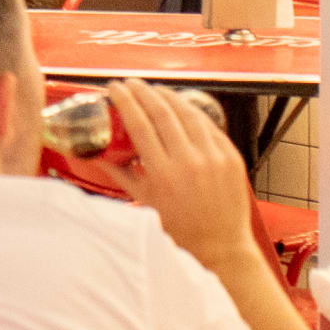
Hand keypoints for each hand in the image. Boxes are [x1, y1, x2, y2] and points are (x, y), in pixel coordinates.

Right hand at [106, 78, 257, 273]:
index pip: (139, 125)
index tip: (114, 89)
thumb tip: (98, 154)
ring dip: (169, 96)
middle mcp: (190, 162)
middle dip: (143, 91)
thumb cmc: (181, 229)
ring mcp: (214, 158)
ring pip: (188, 113)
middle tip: (130, 83)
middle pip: (162, 112)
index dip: (125, 101)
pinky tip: (182, 107)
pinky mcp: (231, 157)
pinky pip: (210, 126)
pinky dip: (193, 113)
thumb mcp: (146, 201)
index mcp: (164, 174)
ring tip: (154, 89)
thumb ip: (121, 174)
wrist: (221, 246)